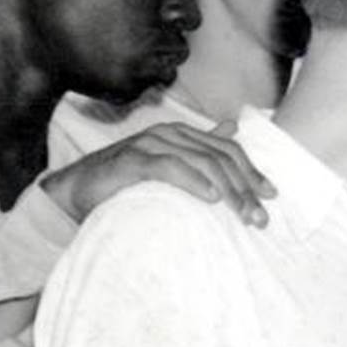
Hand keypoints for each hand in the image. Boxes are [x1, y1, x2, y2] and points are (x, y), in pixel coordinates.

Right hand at [39, 122, 273, 225]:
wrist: (74, 192)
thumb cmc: (125, 182)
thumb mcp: (169, 166)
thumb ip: (200, 150)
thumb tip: (233, 128)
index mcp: (182, 135)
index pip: (228, 150)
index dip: (252, 172)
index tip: (272, 196)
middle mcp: (169, 135)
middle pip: (220, 158)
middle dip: (245, 188)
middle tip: (260, 217)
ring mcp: (149, 144)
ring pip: (202, 162)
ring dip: (228, 189)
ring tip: (242, 213)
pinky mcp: (131, 161)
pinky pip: (169, 167)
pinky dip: (193, 181)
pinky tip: (211, 197)